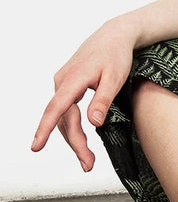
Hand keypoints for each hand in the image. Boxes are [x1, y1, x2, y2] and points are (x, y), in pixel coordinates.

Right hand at [31, 18, 138, 170]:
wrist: (114, 36)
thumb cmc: (116, 55)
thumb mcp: (115, 78)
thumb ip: (103, 100)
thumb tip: (93, 123)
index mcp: (73, 80)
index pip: (56, 108)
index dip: (45, 129)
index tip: (36, 146)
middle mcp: (62, 82)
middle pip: (63, 119)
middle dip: (75, 144)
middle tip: (88, 165)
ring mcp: (62, 83)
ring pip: (63, 117)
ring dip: (74, 139)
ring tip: (88, 160)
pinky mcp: (67, 85)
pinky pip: (65, 110)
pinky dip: (72, 127)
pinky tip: (81, 140)